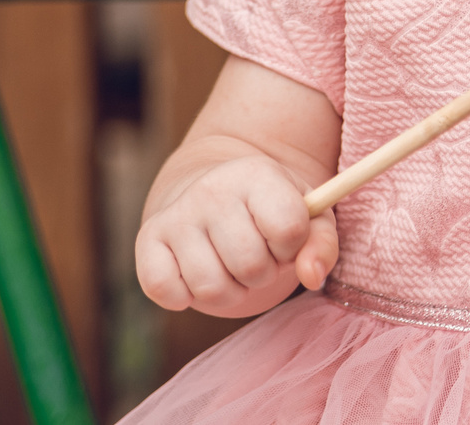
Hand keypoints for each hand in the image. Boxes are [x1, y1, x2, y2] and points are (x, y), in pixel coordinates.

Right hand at [134, 146, 338, 315]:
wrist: (211, 189)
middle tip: (256, 256)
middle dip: (262, 273)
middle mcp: (212, 188)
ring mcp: (177, 214)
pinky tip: (194, 274)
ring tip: (230, 267)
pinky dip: (184, 297)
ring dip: (229, 291)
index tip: (284, 238)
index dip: (292, 246)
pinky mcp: (147, 240)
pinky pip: (165, 291)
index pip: (289, 229)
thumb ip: (321, 244)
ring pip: (211, 288)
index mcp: (257, 174)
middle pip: (251, 265)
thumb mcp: (306, 216)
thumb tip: (312, 277)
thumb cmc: (268, 210)